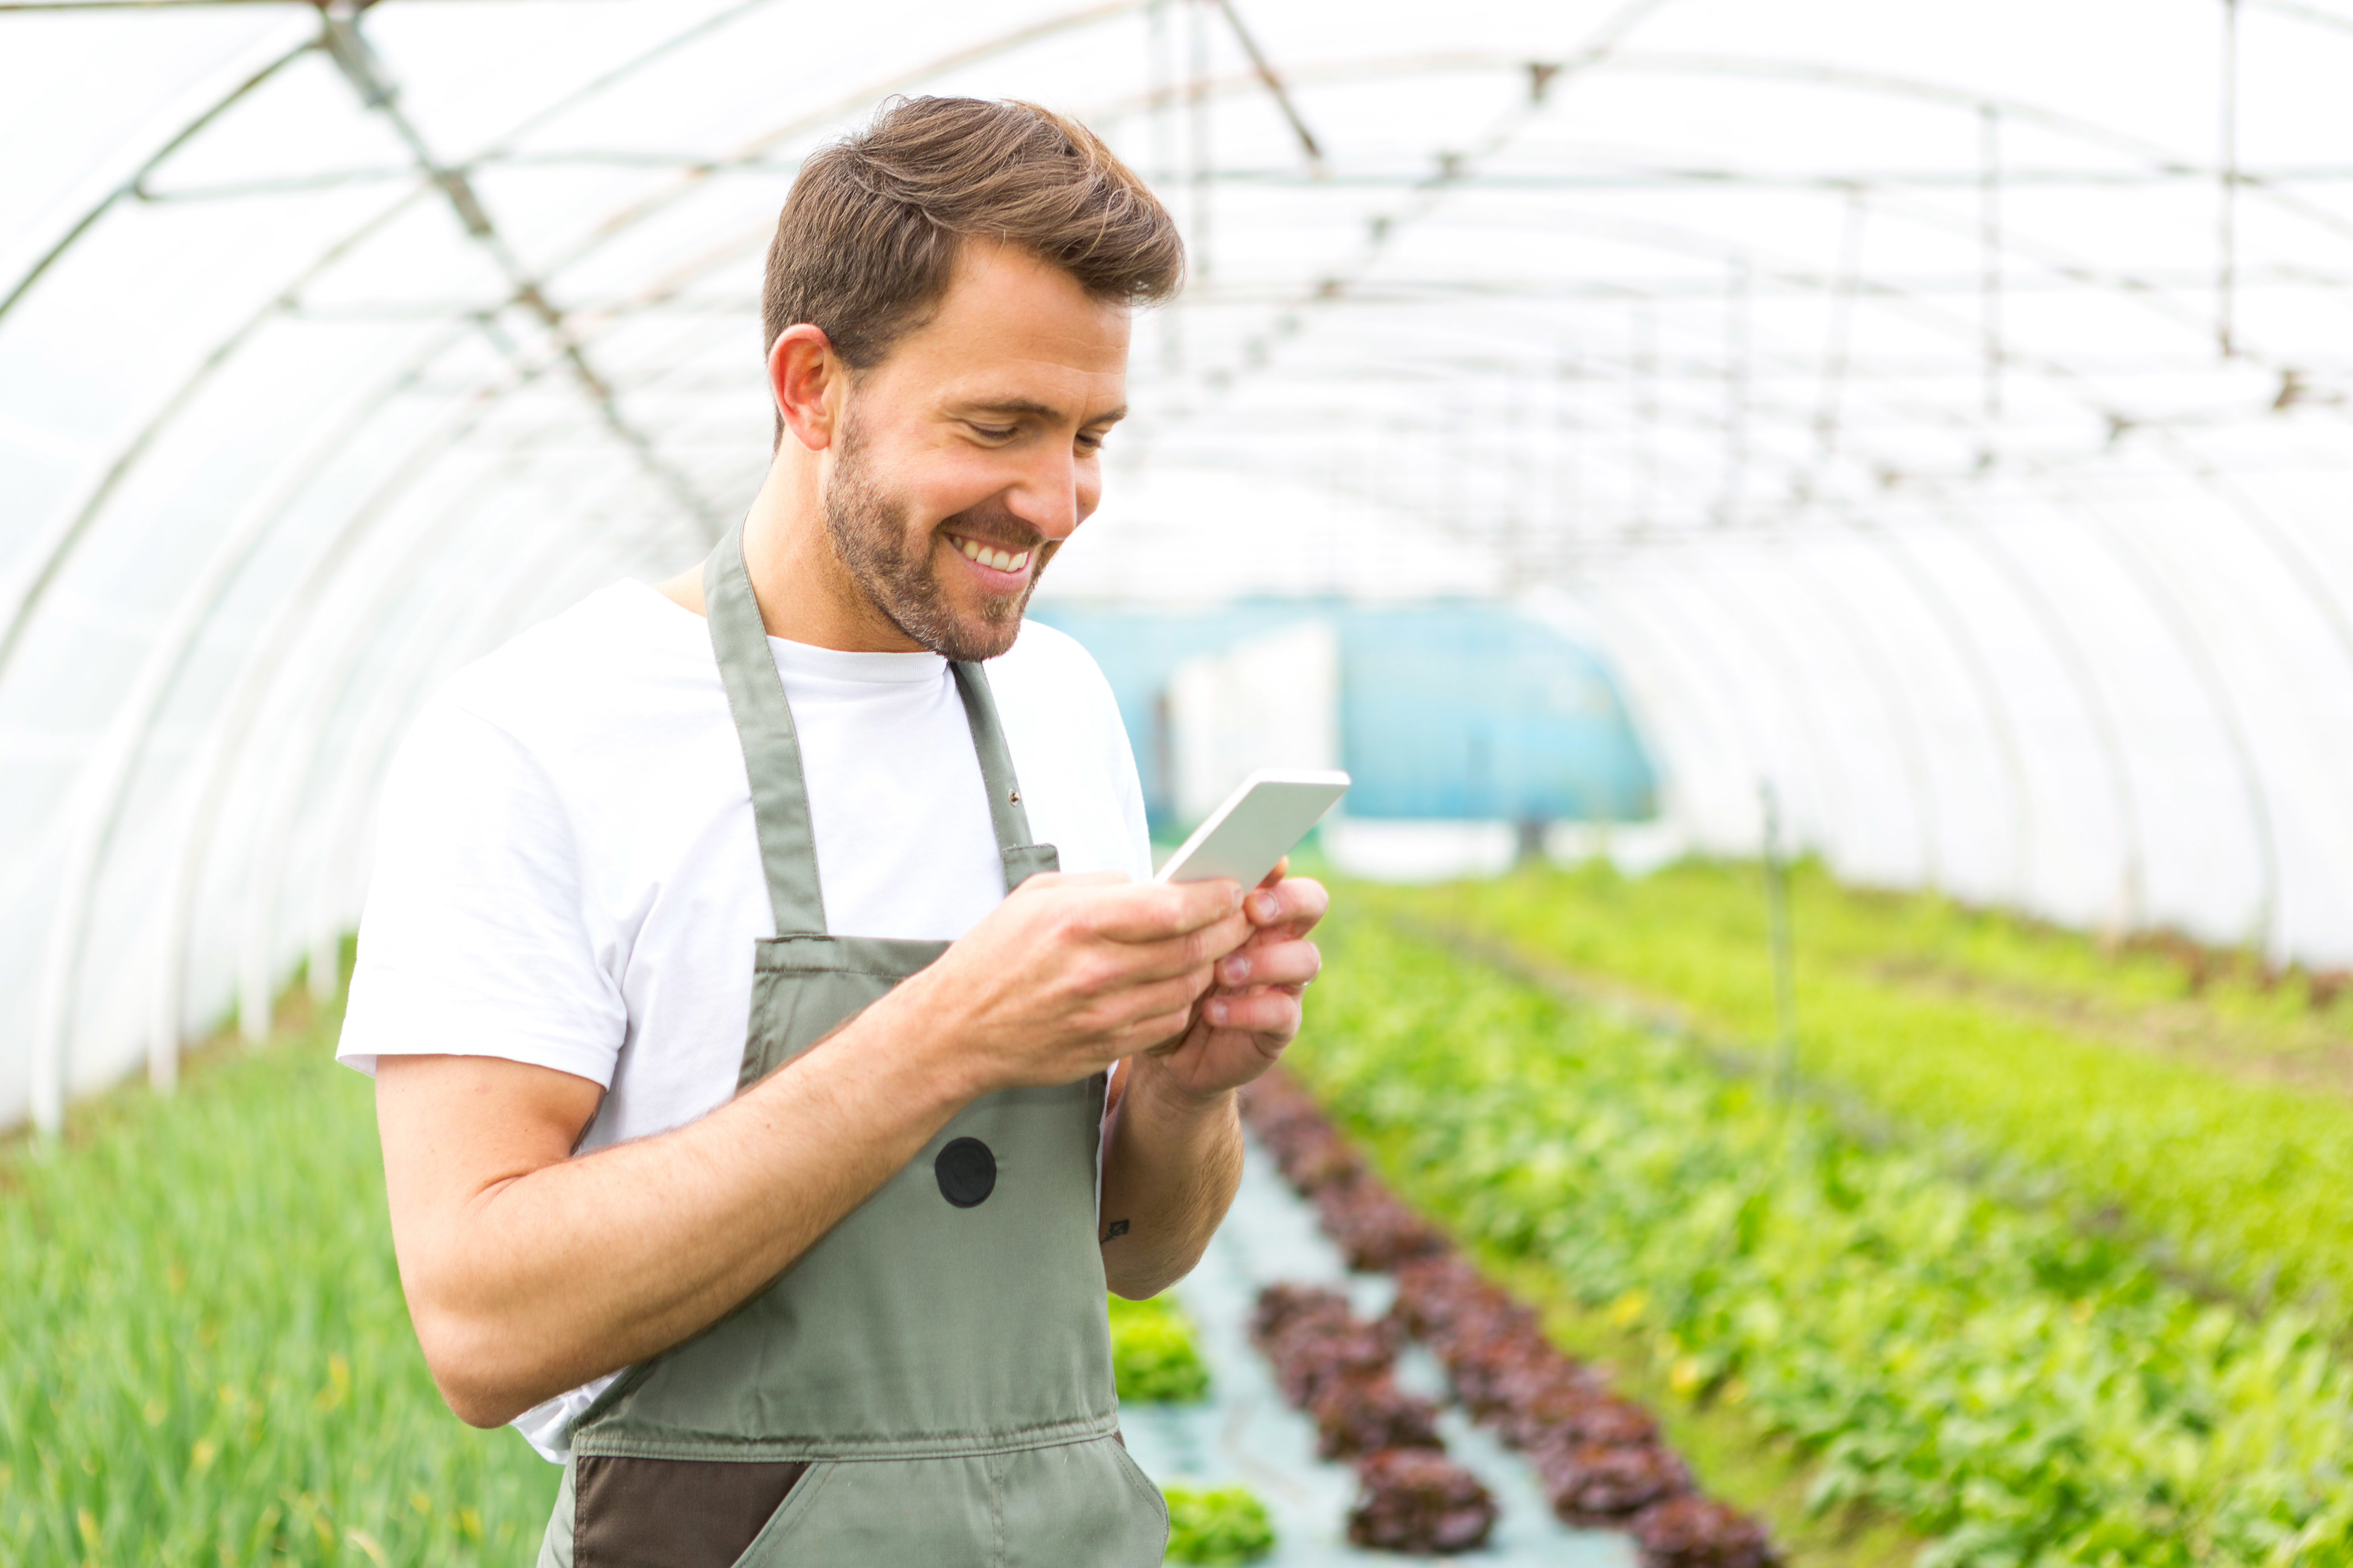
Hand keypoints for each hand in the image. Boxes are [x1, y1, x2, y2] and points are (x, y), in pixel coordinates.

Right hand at [884, 870, 1254, 1097]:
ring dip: (1211, 966)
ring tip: (1216, 947)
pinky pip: (1167, 1024)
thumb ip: (1101, 885)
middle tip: (1242, 915)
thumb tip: (1155, 882)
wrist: (955, 1030)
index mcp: (1079, 922)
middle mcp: (1095, 971)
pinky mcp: (1104, 1047)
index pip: (1174, 908)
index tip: (1232, 886)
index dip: (1215, 896)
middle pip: (1193, 948)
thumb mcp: (1037, 897)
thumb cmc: (995, 954)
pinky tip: (1180, 985)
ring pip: (1188, 989)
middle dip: (1229, 928)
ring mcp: (1102, 1015)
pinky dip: (1184, 1003)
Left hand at [1134, 859, 1327, 1099]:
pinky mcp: (1280, 1025)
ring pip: (1306, 958)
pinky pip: (1282, 1011)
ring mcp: (1283, 982)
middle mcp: (1277, 939)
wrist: (1164, 1052)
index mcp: (1251, 910)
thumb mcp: (1166, 943)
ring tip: (1222, 970)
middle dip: (1288, 901)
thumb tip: (1177, 881)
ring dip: (1264, 961)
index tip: (1263, 862)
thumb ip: (1181, 913)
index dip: (1276, 864)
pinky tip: (1213, 1012)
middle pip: (1312, 902)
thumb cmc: (1166, 982)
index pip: (1279, 875)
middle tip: (1252, 911)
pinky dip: (1248, 1010)